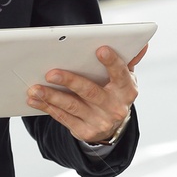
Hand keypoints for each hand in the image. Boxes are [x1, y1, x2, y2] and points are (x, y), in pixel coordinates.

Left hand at [27, 43, 147, 143]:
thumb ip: (129, 60)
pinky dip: (46, 107)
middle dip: (70, 81)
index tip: (100, 49)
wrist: (113, 126)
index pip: (121, 74)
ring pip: (73, 107)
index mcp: (127, 90)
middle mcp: (115, 108)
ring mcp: (100, 121)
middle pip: (90, 92)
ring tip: (35, 87)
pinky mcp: (85, 131)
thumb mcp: (125, 78)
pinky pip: (63, 117)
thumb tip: (142, 44)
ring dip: (52, 97)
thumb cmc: (115, 93)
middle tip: (51, 72)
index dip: (111, 62)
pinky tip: (34, 98)